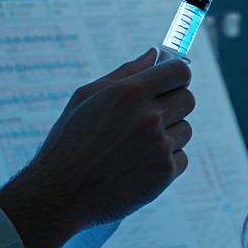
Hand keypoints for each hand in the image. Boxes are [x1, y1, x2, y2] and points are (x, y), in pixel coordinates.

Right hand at [0, 49, 194, 247]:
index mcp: (130, 92)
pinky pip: (182, 158)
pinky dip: (166, 161)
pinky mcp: (164, 174)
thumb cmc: (69, 142)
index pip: (180, 71)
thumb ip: (125, 72)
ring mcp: (159, 146)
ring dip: (169, 134)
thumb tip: (155, 54)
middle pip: (188, 99)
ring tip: (137, 146)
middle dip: (173, 104)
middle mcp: (149, 116)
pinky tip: (140, 165)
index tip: (166, 84)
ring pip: (186, 130)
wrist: (59, 194)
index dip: (175, 76)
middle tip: (149, 117)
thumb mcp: (86, 97)